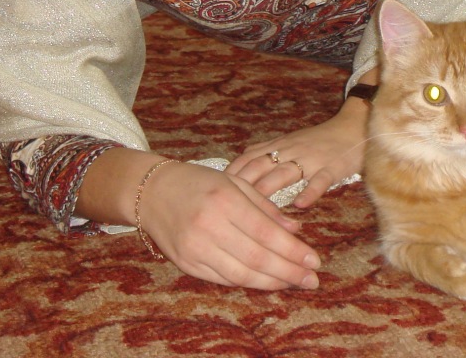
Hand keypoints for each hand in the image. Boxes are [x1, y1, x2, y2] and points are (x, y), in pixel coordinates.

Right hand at [140, 160, 321, 289]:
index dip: (293, 250)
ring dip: (271, 282)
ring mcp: (195, 248)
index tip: (314, 260)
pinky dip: (247, 282)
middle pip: (257, 258)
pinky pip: (222, 279)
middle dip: (289, 271)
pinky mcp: (186, 263)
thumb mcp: (234, 182)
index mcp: (225, 201)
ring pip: (241, 274)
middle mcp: (209, 226)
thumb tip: (295, 230)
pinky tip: (265, 281)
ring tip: (293, 283)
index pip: (266, 233)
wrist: (151, 191)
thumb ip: (265, 206)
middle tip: (312, 280)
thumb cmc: (198, 182)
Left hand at [227, 98, 369, 209]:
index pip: (249, 157)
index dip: (232, 173)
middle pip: (261, 166)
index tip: (214, 189)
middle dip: (242, 185)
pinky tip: (300, 206)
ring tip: (255, 210)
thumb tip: (239, 164)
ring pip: (285, 173)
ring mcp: (312, 158)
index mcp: (280, 145)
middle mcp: (291, 150)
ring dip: (269, 189)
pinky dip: (310, 192)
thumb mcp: (290, 141)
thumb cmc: (320, 140)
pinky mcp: (333, 167)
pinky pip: (320, 180)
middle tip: (224, 205)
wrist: (355, 128)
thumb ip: (267, 152)